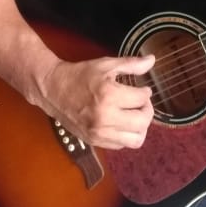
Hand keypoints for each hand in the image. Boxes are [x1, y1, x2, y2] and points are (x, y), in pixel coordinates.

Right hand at [37, 53, 155, 149]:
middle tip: (141, 103)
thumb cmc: (80, 75)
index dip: (146, 92)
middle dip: (147, 111)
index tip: (142, 89)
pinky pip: (121, 146)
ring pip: (136, 140)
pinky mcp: (94, 141)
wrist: (53, 89)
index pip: (142, 99)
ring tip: (134, 115)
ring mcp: (99, 133)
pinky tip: (122, 123)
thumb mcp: (106, 65)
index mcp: (108, 95)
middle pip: (143, 122)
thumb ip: (131, 64)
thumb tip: (152, 60)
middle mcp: (105, 118)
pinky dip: (126, 135)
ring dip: (140, 127)